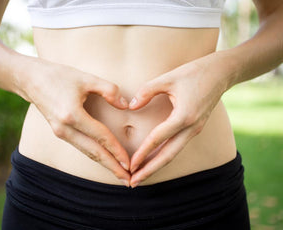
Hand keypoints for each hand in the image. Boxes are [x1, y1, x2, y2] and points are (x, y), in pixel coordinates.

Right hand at [21, 58, 130, 185]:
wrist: (30, 79)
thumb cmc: (59, 76)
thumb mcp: (86, 78)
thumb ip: (109, 90)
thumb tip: (126, 106)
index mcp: (72, 115)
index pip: (100, 137)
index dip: (117, 151)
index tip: (130, 163)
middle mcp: (64, 129)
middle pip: (93, 153)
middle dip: (112, 167)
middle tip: (129, 181)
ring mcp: (60, 133)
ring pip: (87, 152)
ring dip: (105, 164)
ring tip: (120, 174)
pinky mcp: (60, 132)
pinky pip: (81, 147)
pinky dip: (95, 155)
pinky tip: (105, 159)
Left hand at [128, 55, 228, 187]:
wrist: (221, 72)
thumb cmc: (194, 73)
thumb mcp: (168, 78)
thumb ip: (147, 91)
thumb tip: (131, 106)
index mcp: (184, 116)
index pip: (158, 138)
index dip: (142, 153)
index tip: (130, 165)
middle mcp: (191, 127)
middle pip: (168, 156)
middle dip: (150, 170)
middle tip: (133, 183)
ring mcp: (195, 130)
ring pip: (174, 153)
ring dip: (157, 166)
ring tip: (141, 176)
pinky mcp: (195, 128)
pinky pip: (178, 146)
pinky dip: (165, 155)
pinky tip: (154, 160)